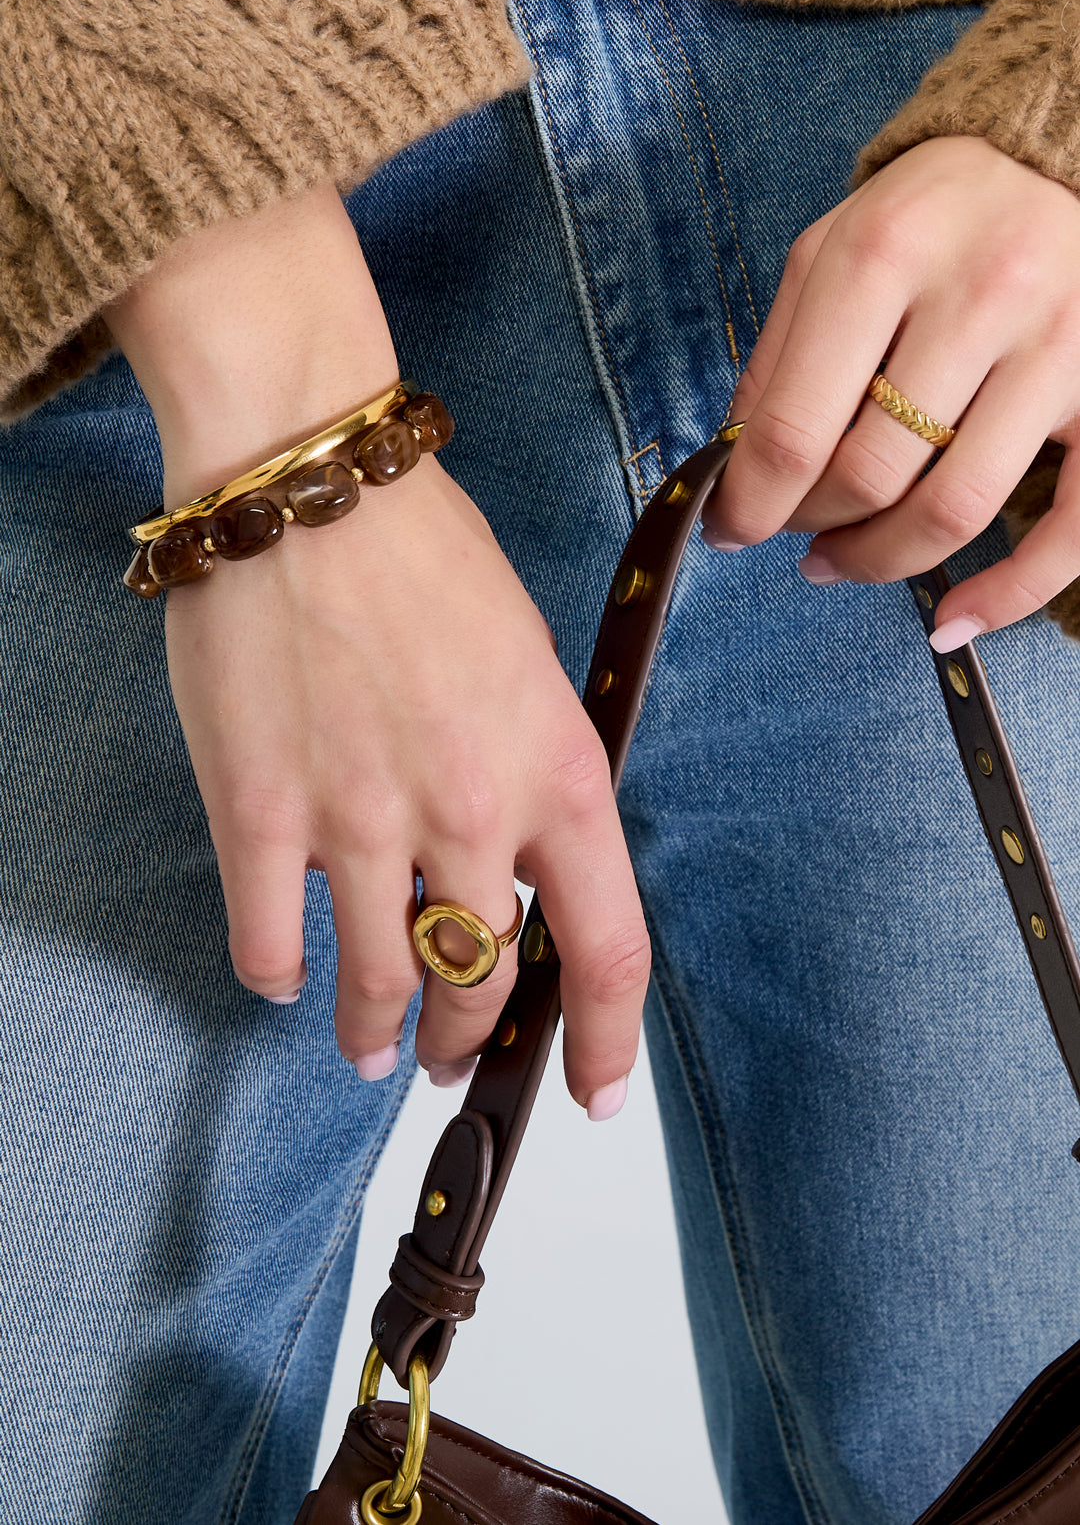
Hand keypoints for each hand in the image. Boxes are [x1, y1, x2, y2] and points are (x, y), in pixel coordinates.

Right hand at [104, 186, 649, 1114]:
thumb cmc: (427, 554)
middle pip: (481, 985)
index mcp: (557, 773)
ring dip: (377, 1036)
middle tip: (452, 1058)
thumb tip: (510, 866)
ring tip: (371, 1049)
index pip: (605, 949)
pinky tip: (282, 974)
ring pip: (381, 987)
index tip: (590, 1091)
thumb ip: (533, 776)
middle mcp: (470, 814)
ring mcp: (363, 821)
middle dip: (469, 1043)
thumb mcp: (529, 665)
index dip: (601, 1040)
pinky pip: (270, 943)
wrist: (311, 481)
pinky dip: (277, 974)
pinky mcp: (264, 813)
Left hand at [701, 136, 1079, 649]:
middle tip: (792, 529)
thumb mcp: (831, 251)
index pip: (794, 427)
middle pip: (868, 476)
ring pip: (951, 511)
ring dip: (880, 560)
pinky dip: (1006, 594)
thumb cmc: (933, 214)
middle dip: (810, 524)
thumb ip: (777, 358)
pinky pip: (1068, 531)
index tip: (728, 529)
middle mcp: (980, 298)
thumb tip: (735, 474)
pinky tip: (951, 621)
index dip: (748, 504)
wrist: (1059, 158)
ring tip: (842, 558)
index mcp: (885, 255)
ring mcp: (1059, 351)